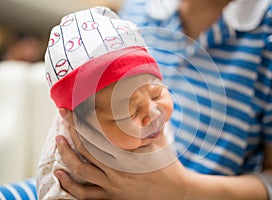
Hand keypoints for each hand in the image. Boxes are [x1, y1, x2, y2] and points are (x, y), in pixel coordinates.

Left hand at [55, 108, 188, 199]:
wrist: (175, 191)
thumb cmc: (167, 164)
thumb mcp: (158, 140)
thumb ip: (146, 124)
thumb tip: (141, 103)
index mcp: (128, 154)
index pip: (98, 134)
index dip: (81, 121)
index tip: (70, 110)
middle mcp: (117, 171)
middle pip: (86, 149)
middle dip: (71, 131)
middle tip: (63, 117)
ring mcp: (113, 186)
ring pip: (82, 170)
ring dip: (66, 155)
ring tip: (58, 141)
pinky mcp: (112, 197)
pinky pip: (86, 195)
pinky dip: (70, 186)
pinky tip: (60, 174)